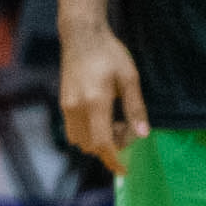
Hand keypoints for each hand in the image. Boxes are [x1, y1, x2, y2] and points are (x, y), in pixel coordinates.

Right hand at [60, 21, 149, 175]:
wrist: (82, 35)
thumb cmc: (109, 53)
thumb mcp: (129, 77)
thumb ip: (135, 107)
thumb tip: (142, 134)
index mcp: (95, 102)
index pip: (102, 143)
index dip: (114, 160)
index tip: (124, 169)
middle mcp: (77, 108)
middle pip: (91, 146)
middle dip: (110, 147)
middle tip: (126, 129)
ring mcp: (67, 106)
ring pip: (80, 141)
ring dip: (97, 141)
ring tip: (114, 121)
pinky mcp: (63, 103)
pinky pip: (73, 130)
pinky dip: (88, 133)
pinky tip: (102, 116)